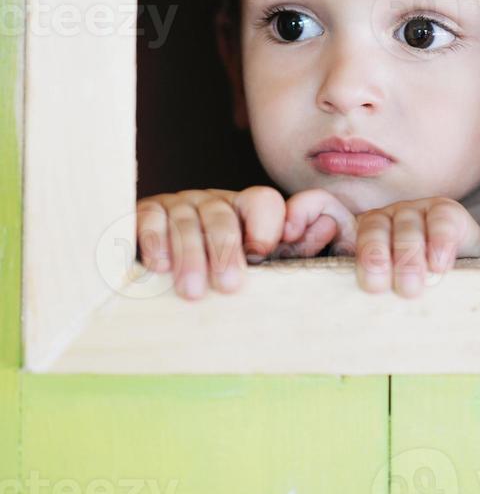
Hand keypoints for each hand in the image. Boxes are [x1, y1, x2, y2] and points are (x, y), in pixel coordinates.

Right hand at [136, 186, 285, 298]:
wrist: (160, 276)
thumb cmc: (219, 274)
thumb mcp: (259, 261)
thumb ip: (294, 242)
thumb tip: (318, 215)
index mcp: (243, 210)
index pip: (262, 202)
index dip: (266, 226)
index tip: (261, 255)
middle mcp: (211, 202)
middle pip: (221, 215)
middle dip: (225, 250)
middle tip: (228, 286)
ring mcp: (178, 205)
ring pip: (186, 221)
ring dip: (189, 256)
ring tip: (192, 291)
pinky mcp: (146, 212)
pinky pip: (150, 218)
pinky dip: (155, 241)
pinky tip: (159, 266)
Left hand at [278, 191, 479, 296]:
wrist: (468, 291)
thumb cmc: (413, 302)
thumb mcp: (379, 302)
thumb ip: (351, 301)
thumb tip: (314, 331)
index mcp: (356, 235)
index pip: (321, 208)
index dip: (302, 211)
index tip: (287, 233)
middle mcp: (382, 219)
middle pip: (370, 225)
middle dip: (372, 254)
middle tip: (376, 286)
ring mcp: (414, 211)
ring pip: (405, 223)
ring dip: (407, 256)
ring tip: (410, 288)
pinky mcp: (446, 212)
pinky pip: (439, 219)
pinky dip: (438, 242)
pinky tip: (439, 265)